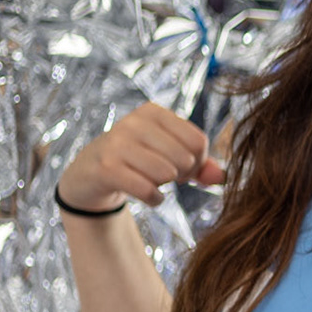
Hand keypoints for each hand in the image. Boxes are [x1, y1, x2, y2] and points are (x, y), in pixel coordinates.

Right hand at [59, 102, 226, 212]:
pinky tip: (151, 197)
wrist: (89, 174)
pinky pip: (148, 190)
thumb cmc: (137, 161)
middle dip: (183, 175)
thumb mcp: (168, 154)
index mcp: (152, 112)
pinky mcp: (106, 168)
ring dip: (166, 186)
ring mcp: (117, 144)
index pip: (198, 141)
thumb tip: (222, 177)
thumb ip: (200, 164)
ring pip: (166, 173)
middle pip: (184, 158)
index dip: (198, 162)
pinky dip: (155, 199)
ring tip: (155, 183)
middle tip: (169, 177)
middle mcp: (133, 122)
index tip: (184, 167)